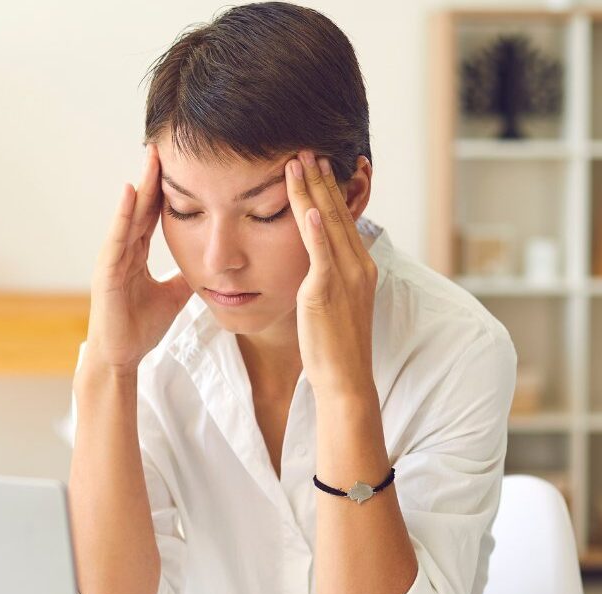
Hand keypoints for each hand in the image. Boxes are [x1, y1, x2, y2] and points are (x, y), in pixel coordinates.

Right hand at [85, 144, 193, 376]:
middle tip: (162, 145)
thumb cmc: (139, 328)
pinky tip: (132, 193)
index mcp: (137, 256)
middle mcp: (123, 252)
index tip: (178, 163)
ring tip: (150, 158)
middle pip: (140, 208)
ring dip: (139, 187)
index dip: (165, 190)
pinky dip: (124, 215)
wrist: (121, 357)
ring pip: (129, 217)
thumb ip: (185, 277)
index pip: (152, 215)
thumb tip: (206, 263)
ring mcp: (112, 260)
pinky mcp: (106, 273)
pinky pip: (117, 238)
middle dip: (152, 178)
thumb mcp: (173, 296)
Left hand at [284, 150, 377, 397]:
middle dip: (321, 179)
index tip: (317, 165)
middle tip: (307, 149)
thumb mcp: (333, 303)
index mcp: (360, 267)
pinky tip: (309, 206)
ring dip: (313, 191)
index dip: (329, 189)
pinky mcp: (325, 291)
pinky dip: (316, 228)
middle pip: (337, 212)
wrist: (345, 378)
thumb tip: (315, 262)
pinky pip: (321, 253)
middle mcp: (357, 265)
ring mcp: (344, 277)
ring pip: (328, 223)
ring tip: (300, 162)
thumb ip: (327, 277)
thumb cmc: (334, 346)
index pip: (343, 218)